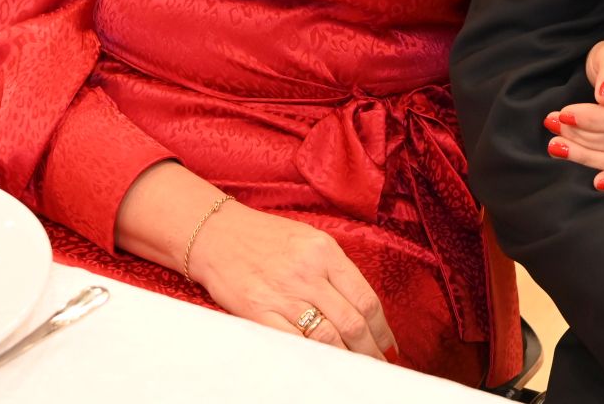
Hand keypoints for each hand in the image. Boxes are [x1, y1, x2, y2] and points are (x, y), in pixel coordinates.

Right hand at [187, 202, 398, 361]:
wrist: (215, 234)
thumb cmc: (264, 238)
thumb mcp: (307, 240)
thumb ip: (334, 269)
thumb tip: (363, 308)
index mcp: (324, 251)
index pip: (366, 297)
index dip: (382, 327)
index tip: (388, 344)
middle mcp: (308, 272)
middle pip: (352, 321)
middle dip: (370, 349)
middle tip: (378, 364)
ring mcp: (283, 294)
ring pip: (328, 337)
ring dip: (348, 358)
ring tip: (357, 369)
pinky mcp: (259, 312)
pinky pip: (295, 343)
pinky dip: (315, 359)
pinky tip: (326, 366)